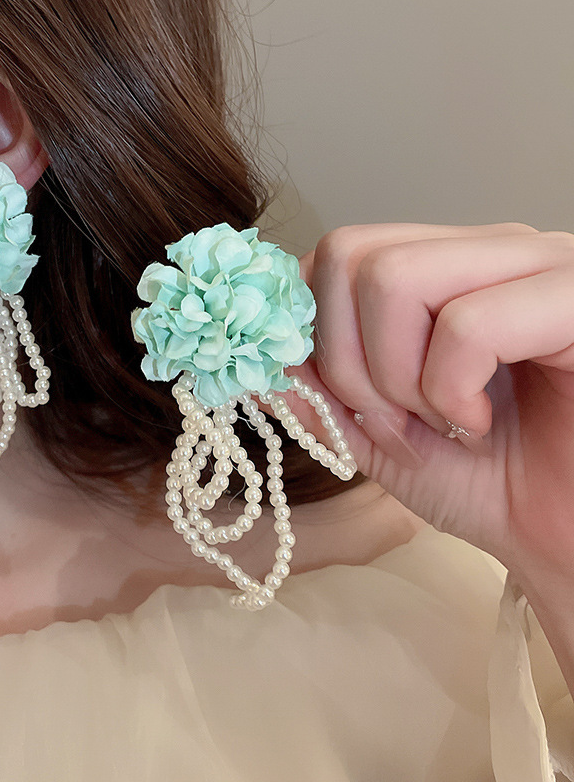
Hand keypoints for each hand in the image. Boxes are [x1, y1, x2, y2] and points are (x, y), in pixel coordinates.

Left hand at [289, 222, 573, 581]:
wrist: (562, 539)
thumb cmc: (481, 482)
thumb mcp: (372, 436)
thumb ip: (312, 391)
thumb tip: (249, 362)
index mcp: (439, 271)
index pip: (334, 252)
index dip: (307, 327)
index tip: (328, 395)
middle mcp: (484, 251)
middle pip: (349, 254)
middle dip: (345, 360)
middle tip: (390, 420)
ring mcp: (536, 266)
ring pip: (395, 278)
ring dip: (394, 378)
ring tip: (440, 424)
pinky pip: (470, 324)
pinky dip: (450, 391)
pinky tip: (480, 424)